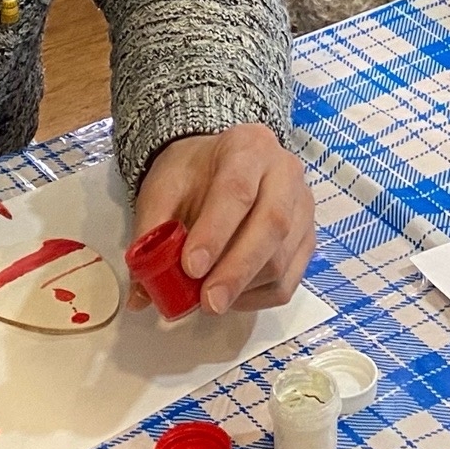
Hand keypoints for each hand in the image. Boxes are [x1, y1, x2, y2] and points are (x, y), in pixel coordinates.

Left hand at [133, 125, 313, 314]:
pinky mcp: (306, 238)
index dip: (215, 232)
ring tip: (210, 300)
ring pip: (282, 257)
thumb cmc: (193, 175)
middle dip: (236, 270)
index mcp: (247, 146)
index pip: (237, 190)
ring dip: (244, 288)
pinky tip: (231, 297)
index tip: (190, 267)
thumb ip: (151, 236)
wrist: (219, 164)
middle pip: (272, 224)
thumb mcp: (162, 190)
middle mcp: (284, 171)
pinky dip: (257, 297)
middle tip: (207, 302)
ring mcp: (302, 206)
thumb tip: (142, 294)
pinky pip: (288, 279)